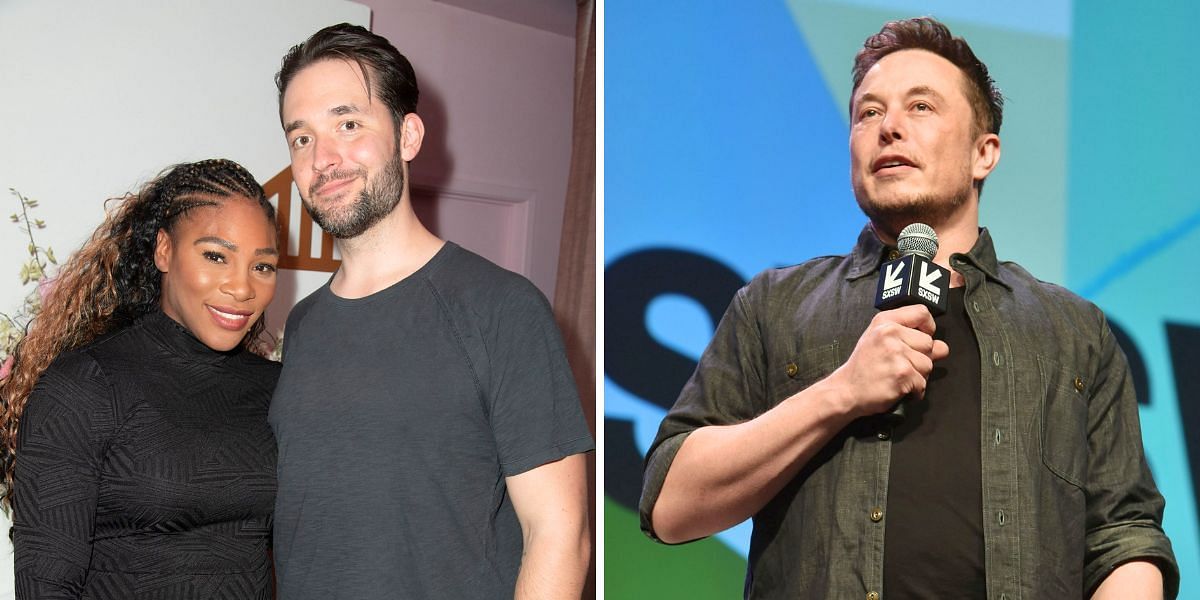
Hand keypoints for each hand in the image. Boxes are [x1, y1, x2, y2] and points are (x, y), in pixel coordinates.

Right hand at [823, 304, 948, 418]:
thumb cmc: (864, 367)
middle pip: (929, 343)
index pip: (922, 313)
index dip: (928, 327)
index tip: (921, 339)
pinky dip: (914, 390)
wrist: (847, 390)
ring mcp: (896, 353)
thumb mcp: (880, 342)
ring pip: (928, 364)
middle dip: (920, 358)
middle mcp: (890, 333)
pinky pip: (923, 383)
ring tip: (898, 377)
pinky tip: (899, 387)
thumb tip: (942, 347)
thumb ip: (910, 339)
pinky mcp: (902, 373)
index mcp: (885, 321)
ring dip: (918, 376)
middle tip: (901, 365)